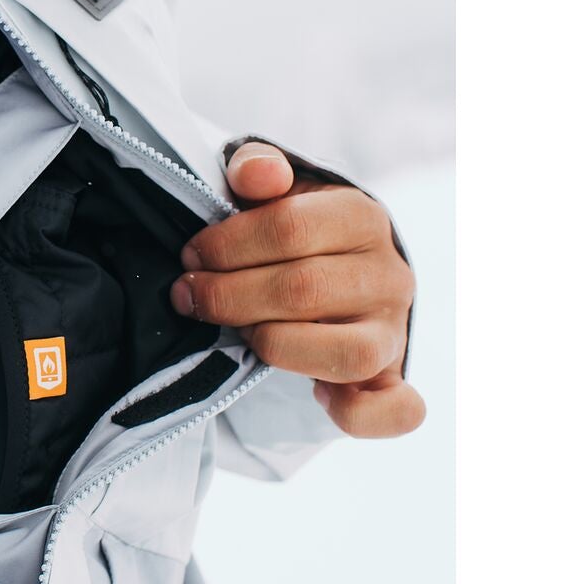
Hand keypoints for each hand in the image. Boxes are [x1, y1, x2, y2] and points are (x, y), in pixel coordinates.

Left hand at [172, 142, 423, 437]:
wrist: (338, 270)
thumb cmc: (291, 231)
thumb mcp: (272, 191)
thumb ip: (257, 169)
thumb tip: (253, 174)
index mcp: (361, 217)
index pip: (289, 228)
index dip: (225, 245)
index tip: (190, 256)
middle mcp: (389, 275)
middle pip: (302, 290)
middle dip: (227, 295)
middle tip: (188, 294)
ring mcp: (393, 332)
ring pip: (344, 354)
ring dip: (274, 345)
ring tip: (241, 331)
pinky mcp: (391, 380)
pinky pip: (396, 412)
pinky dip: (357, 414)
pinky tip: (316, 396)